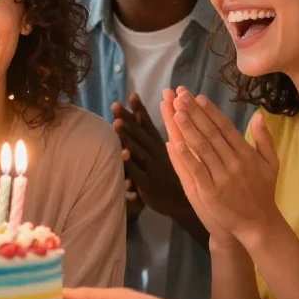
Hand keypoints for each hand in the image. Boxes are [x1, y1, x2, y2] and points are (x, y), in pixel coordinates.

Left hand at [113, 94, 193, 221]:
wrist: (182, 204)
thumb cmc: (169, 176)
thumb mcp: (162, 154)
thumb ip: (149, 135)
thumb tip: (139, 114)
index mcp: (159, 145)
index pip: (148, 125)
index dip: (140, 110)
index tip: (131, 95)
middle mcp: (157, 154)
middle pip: (140, 134)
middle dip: (128, 118)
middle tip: (116, 105)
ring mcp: (153, 169)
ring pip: (139, 150)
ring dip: (127, 136)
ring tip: (116, 123)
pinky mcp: (148, 185)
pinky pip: (138, 173)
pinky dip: (130, 163)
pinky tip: (121, 154)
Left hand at [168, 89, 280, 242]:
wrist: (259, 223)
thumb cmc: (263, 192)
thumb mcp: (271, 164)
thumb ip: (265, 139)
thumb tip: (259, 115)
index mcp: (247, 154)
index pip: (226, 127)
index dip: (211, 112)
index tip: (198, 97)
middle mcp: (235, 162)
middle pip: (211, 133)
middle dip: (195, 113)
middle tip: (180, 96)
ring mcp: (222, 177)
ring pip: (202, 148)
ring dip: (188, 129)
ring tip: (175, 112)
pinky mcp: (211, 192)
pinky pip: (196, 170)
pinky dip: (186, 156)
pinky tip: (174, 143)